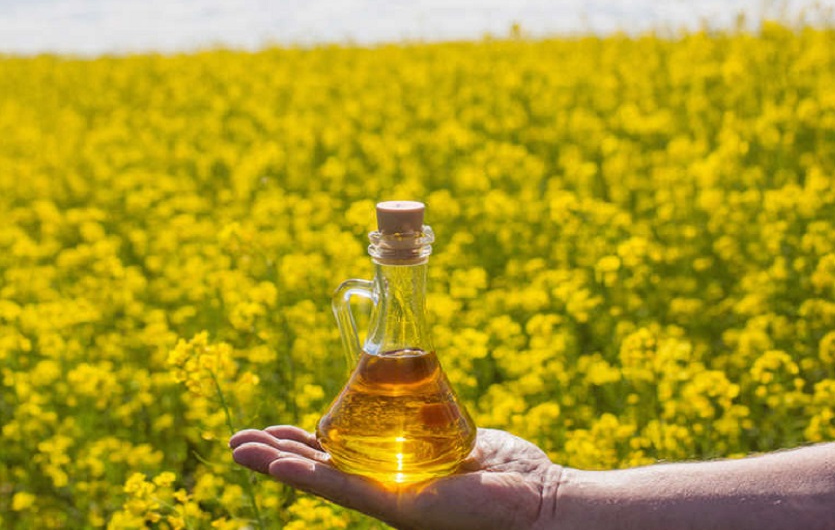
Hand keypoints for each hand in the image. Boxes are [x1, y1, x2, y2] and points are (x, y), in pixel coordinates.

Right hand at [229, 426, 561, 529]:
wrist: (538, 498)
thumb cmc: (504, 471)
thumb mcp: (454, 435)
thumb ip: (429, 420)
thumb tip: (417, 390)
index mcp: (393, 470)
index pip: (336, 454)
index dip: (301, 443)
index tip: (272, 430)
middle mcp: (383, 486)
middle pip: (319, 467)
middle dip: (276, 454)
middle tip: (236, 441)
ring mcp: (388, 498)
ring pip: (320, 479)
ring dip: (277, 464)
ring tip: (238, 449)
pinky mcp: (399, 505)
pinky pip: (345, 488)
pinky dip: (308, 476)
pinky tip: (277, 465)